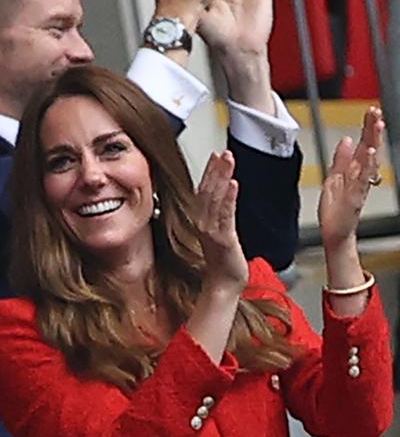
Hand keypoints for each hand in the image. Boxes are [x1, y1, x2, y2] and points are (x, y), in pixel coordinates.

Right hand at [196, 150, 247, 293]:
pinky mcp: (223, 238)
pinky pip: (225, 214)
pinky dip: (228, 198)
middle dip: (216, 169)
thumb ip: (218, 215)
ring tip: (227, 160)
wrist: (223, 284)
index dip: (209, 172)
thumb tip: (220, 199)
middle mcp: (203, 223)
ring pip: (215, 198)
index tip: (215, 155)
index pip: (204, 190)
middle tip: (224, 152)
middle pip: (208, 190)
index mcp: (203, 220)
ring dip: (221, 177)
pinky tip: (233, 184)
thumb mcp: (219, 233)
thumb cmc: (223, 262)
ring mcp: (211, 230)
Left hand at [318, 106, 383, 250]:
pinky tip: (371, 154)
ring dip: (374, 142)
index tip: (371, 111)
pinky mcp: (355, 195)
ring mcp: (359, 185)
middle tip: (376, 112)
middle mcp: (360, 175)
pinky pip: (363, 178)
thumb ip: (341, 159)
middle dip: (373, 130)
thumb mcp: (334, 177)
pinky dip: (367, 166)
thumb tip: (347, 140)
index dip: (368, 127)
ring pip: (370, 160)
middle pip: (370, 148)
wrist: (335, 231)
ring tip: (377, 127)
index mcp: (354, 170)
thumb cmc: (336, 207)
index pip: (364, 144)